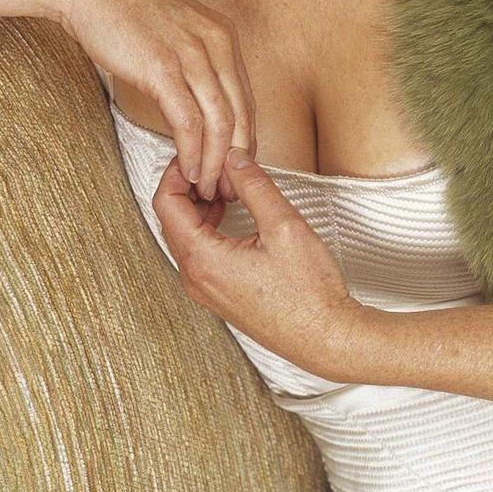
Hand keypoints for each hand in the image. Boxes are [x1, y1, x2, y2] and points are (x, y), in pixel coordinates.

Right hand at [62, 0, 256, 199]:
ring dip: (216, 162)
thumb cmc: (122, 11)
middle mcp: (216, 43)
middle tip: (229, 188)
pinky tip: (189, 171)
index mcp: (223, 35)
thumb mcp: (175, 33)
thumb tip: (196, 105)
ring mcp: (192, 54)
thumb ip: (193, 65)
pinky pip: (189, 120)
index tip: (236, 167)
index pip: (247, 98)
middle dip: (238, 158)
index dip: (245, 139)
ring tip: (209, 189)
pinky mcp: (163, 68)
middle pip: (242, 113)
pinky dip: (193, 151)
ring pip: (220, 121)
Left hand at [151, 147, 367, 379]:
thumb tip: (233, 159)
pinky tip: (233, 214)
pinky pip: (198, 254)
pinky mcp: (219, 296)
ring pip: (185, 236)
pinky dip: (208, 227)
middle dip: (189, 186)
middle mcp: (194, 278)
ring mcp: (205, 290)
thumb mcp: (284, 227)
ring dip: (200, 207)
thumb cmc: (309, 292)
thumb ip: (254, 186)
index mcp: (202, 260)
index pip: (166, 204)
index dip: (177, 171)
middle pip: (171, 219)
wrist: (326, 338)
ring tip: (230, 187)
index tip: (199, 153)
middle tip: (217, 164)